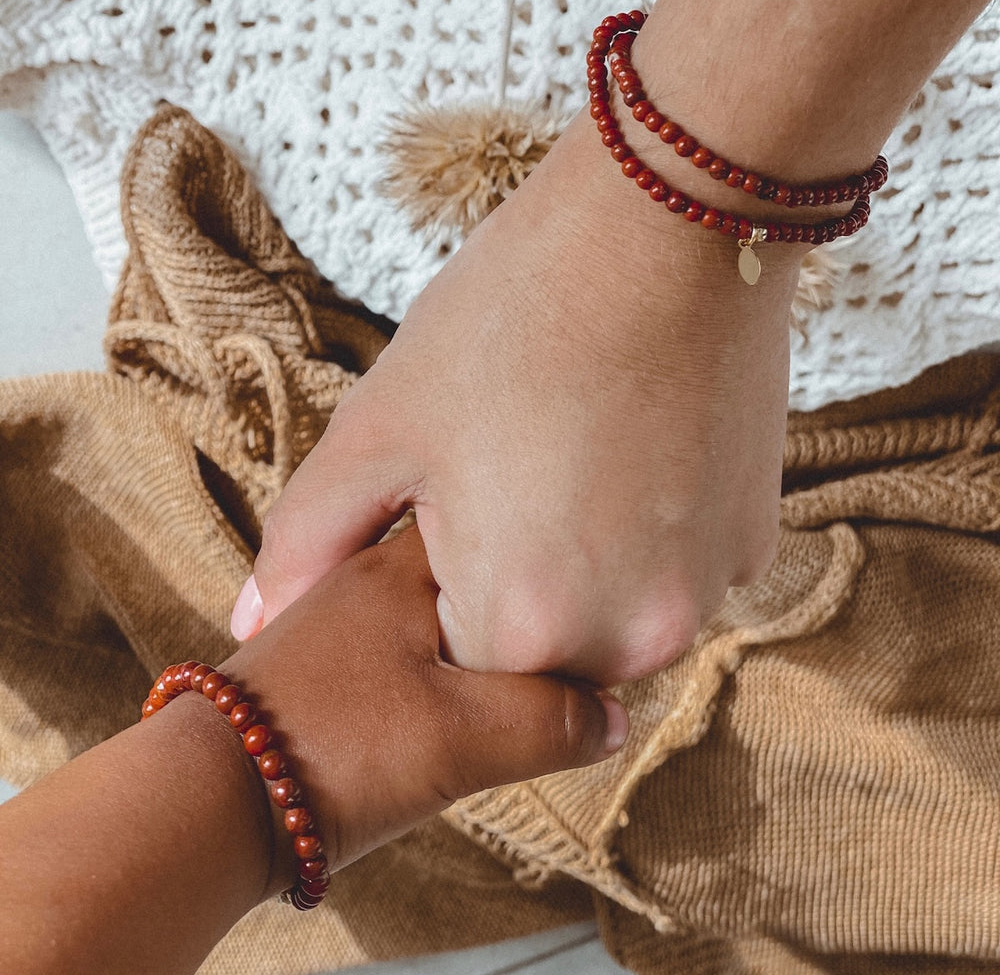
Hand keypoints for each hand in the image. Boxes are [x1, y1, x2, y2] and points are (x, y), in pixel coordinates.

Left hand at [223, 525, 627, 881]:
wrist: (207, 800)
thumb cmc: (332, 750)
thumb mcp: (460, 738)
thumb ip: (550, 721)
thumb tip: (613, 720)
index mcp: (416, 564)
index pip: (521, 542)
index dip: (566, 586)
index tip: (589, 636)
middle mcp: (388, 568)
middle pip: (497, 571)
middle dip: (533, 618)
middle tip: (550, 668)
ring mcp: (365, 606)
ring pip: (464, 606)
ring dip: (494, 652)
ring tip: (498, 699)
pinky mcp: (350, 652)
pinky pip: (429, 639)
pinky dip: (457, 670)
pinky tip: (453, 713)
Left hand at [238, 110, 798, 684]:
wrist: (668, 228)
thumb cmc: (510, 321)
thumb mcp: (382, 426)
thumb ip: (306, 542)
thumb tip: (256, 618)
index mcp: (522, 624)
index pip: (455, 664)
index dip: (441, 579)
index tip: (454, 499)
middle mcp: (629, 638)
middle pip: (540, 651)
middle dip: (512, 585)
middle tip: (513, 473)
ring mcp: (705, 593)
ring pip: (611, 616)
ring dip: (582, 565)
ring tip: (575, 457)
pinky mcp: (754, 543)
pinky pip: (673, 572)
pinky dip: (646, 536)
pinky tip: (636, 450)